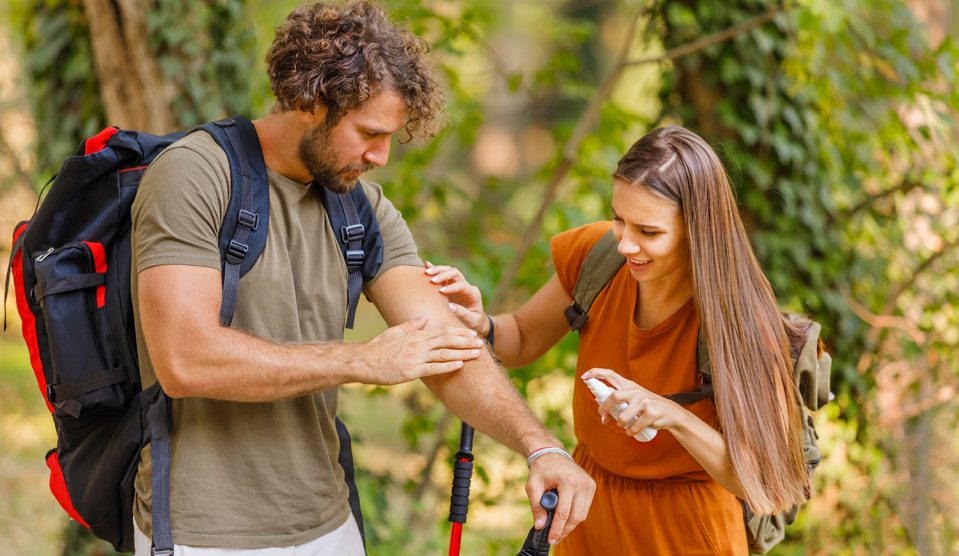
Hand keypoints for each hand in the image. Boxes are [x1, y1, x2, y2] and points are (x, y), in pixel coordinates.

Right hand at [359, 317, 485, 384]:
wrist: (363, 361)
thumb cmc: (378, 347)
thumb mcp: (395, 332)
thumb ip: (411, 325)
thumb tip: (424, 318)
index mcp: (415, 334)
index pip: (442, 331)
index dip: (458, 332)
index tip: (471, 333)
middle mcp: (418, 344)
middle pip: (447, 340)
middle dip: (465, 341)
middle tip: (480, 342)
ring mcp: (415, 357)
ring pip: (444, 353)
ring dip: (462, 353)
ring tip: (476, 353)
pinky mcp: (411, 371)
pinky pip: (433, 368)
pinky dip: (447, 366)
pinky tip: (460, 365)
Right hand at [424, 261, 487, 335]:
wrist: (475, 321)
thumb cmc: (474, 321)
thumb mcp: (471, 320)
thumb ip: (462, 313)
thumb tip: (450, 306)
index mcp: (472, 293)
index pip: (462, 285)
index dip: (452, 287)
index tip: (441, 291)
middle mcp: (466, 286)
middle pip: (456, 273)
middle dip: (444, 275)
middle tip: (432, 280)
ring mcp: (458, 284)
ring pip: (449, 271)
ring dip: (438, 270)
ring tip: (427, 272)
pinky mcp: (451, 285)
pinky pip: (443, 274)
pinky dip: (435, 269)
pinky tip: (427, 264)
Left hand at [526, 452, 594, 544]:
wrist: (552, 454)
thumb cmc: (541, 470)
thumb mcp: (533, 487)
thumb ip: (537, 506)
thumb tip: (540, 526)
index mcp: (568, 481)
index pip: (563, 512)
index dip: (557, 529)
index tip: (550, 539)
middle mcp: (582, 483)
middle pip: (575, 516)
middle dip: (564, 530)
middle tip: (554, 539)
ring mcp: (589, 484)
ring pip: (582, 515)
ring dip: (570, 525)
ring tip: (558, 530)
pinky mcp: (592, 486)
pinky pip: (585, 508)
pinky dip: (575, 516)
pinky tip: (565, 519)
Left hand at [582, 368, 681, 437]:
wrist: (669, 413)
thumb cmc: (646, 407)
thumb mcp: (632, 401)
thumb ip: (617, 406)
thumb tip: (603, 418)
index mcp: (628, 385)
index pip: (610, 374)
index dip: (596, 373)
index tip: (584, 376)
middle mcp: (635, 391)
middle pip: (614, 396)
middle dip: (606, 408)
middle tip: (604, 416)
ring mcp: (644, 401)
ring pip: (623, 417)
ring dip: (621, 424)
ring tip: (626, 425)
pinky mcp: (651, 413)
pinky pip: (634, 426)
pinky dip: (631, 431)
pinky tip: (633, 430)